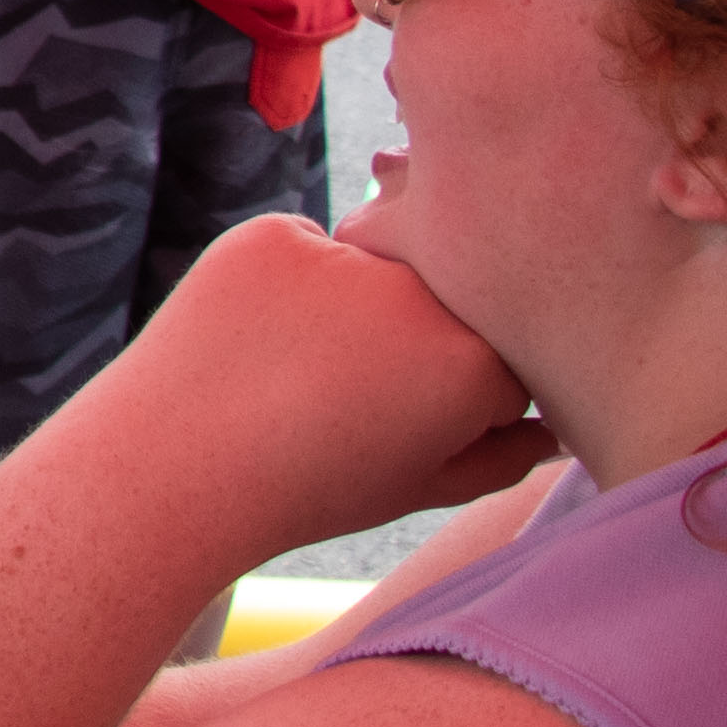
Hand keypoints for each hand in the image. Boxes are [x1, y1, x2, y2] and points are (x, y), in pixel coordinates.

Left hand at [93, 215, 557, 562]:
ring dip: (352, 305)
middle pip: (448, 300)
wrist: (170, 470)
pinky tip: (256, 340)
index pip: (506, 356)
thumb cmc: (305, 491)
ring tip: (295, 370)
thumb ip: (503, 455)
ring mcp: (343, 256)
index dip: (463, 398)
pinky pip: (306, 248)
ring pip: (378, 267)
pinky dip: (289, 285)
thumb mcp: (418, 489)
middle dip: (415, 338)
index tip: (409, 425)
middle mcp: (422, 296)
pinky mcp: (272, 235)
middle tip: (345, 392)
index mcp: (474, 363)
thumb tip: (556, 430)